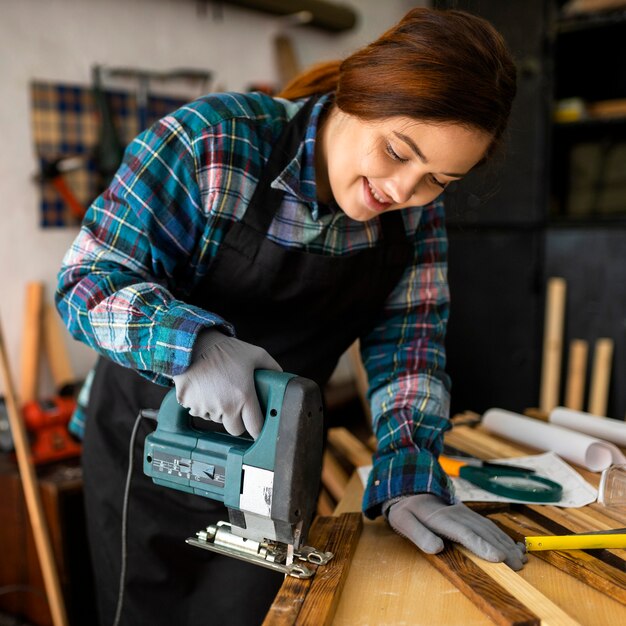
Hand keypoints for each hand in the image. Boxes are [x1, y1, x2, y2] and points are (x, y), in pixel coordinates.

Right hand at [172, 329, 281, 437]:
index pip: (255, 428)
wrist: (194, 344)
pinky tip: (206, 390)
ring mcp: (207, 407)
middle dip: (238, 422)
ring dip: (220, 412)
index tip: (257, 425)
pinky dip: (203, 406)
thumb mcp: (255, 354)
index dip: (258, 428)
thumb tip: (281, 376)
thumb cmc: (226, 350)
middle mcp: (226, 406)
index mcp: (244, 396)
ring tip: (220, 392)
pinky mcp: (191, 405)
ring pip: (217, 420)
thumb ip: (271, 367)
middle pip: (236, 430)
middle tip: (238, 407)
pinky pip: (200, 413)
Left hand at [386, 494, 526, 569]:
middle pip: (482, 532)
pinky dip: (503, 536)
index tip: (498, 557)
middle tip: (518, 567)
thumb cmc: (407, 510)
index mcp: (441, 517)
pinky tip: (514, 546)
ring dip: (506, 543)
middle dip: (502, 549)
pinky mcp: (468, 515)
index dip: (481, 545)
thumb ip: (419, 534)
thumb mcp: (404, 521)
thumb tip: (436, 548)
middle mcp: (457, 514)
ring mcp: (464, 512)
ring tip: (520, 560)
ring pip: (489, 528)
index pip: (464, 532)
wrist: (410, 487)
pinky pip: (488, 525)